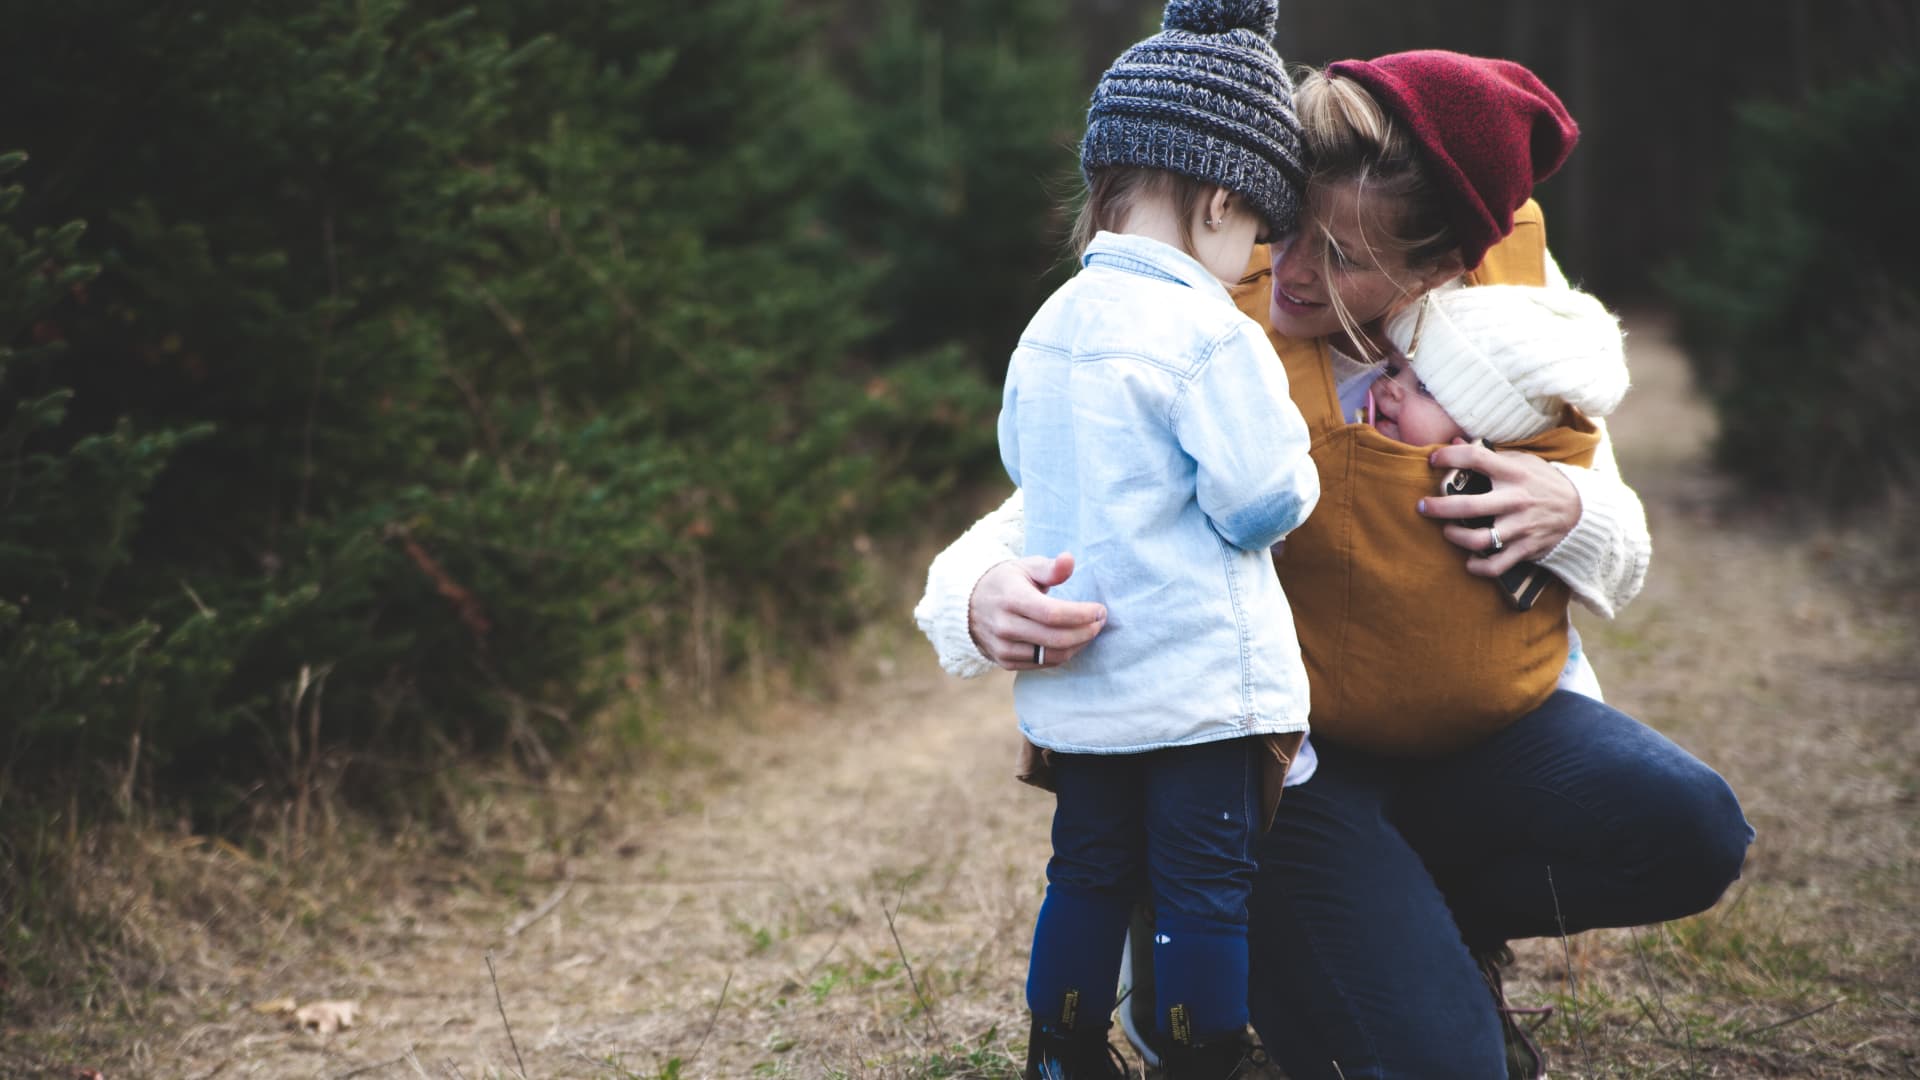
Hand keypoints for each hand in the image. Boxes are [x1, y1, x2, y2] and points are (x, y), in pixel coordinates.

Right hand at [968, 552, 1106, 669]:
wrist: (970, 606)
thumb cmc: (1006, 583)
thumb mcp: (1025, 568)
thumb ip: (1050, 568)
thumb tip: (1069, 560)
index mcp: (1011, 598)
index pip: (1052, 614)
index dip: (1081, 614)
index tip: (1100, 610)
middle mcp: (1005, 626)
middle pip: (1056, 638)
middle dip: (1086, 631)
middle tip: (1100, 621)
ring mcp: (1004, 647)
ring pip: (1052, 655)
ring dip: (1079, 645)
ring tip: (1090, 631)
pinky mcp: (1006, 662)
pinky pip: (1044, 664)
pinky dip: (1064, 654)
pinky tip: (1073, 641)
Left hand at [1420, 441, 1580, 578]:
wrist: (1581, 510)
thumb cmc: (1543, 482)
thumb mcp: (1523, 462)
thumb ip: (1490, 454)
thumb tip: (1455, 440)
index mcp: (1514, 473)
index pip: (1476, 458)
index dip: (1450, 457)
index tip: (1432, 460)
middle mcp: (1515, 500)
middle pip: (1469, 506)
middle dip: (1439, 507)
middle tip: (1423, 506)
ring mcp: (1520, 526)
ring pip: (1479, 539)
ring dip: (1455, 537)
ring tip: (1447, 532)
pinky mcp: (1526, 548)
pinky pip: (1497, 564)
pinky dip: (1479, 566)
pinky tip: (1469, 561)